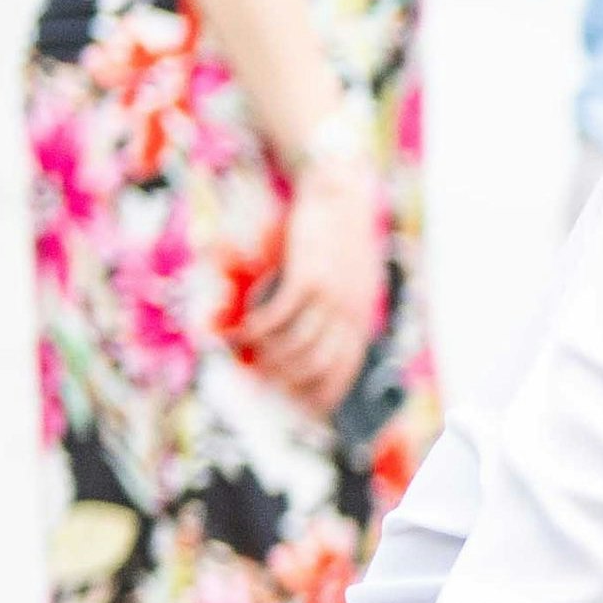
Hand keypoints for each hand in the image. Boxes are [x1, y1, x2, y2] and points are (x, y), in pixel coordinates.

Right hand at [235, 151, 382, 418]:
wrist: (339, 193)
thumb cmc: (338, 236)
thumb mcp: (350, 279)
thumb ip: (339, 309)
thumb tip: (317, 338)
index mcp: (361, 316)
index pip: (343, 370)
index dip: (322, 394)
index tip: (303, 409)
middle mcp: (350, 313)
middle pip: (316, 366)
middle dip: (286, 381)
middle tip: (262, 381)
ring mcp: (331, 298)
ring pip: (294, 347)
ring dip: (266, 357)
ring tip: (248, 353)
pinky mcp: (308, 278)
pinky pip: (277, 319)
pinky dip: (256, 331)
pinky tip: (241, 331)